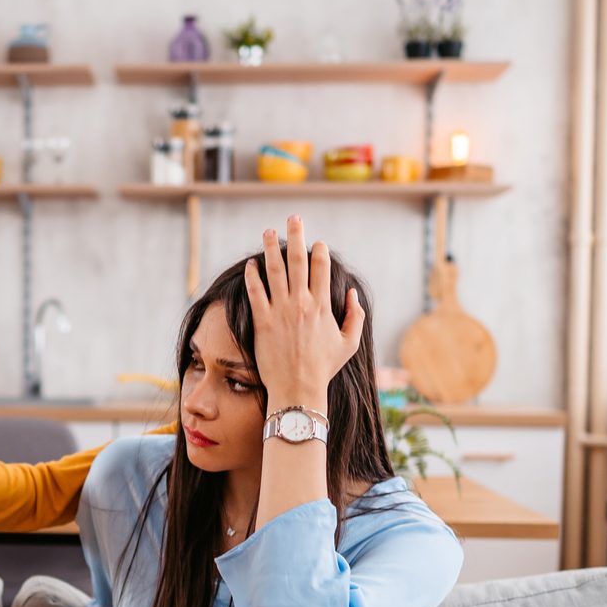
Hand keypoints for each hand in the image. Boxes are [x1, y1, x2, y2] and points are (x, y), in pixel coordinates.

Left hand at [246, 214, 363, 405]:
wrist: (298, 389)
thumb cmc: (323, 368)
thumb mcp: (349, 344)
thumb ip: (355, 316)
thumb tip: (352, 294)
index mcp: (323, 306)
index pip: (321, 268)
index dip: (319, 251)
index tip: (317, 242)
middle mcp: (301, 304)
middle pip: (298, 261)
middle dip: (296, 236)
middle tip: (293, 218)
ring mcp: (280, 312)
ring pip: (274, 271)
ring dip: (270, 247)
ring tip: (267, 231)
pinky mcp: (263, 321)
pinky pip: (256, 292)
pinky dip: (253, 276)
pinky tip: (251, 264)